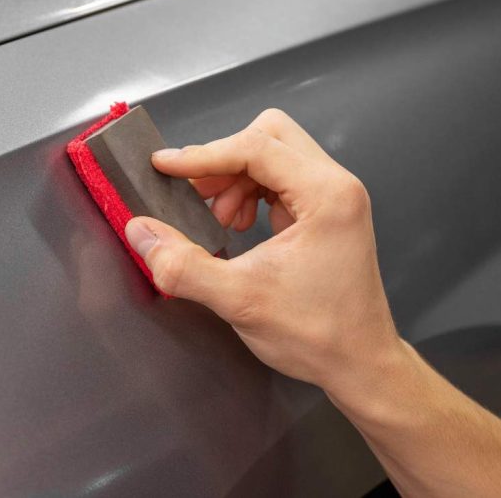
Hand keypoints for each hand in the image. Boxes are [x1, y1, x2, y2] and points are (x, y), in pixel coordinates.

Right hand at [124, 109, 402, 394]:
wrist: (359, 365)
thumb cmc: (319, 335)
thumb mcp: (238, 300)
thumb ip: (182, 265)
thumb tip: (140, 232)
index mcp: (327, 196)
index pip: (255, 147)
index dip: (202, 155)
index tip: (164, 166)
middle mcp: (337, 186)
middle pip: (268, 136)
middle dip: (223, 160)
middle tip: (196, 194)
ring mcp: (334, 197)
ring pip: (272, 153)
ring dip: (234, 178)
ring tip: (218, 220)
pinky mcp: (326, 211)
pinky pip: (279, 178)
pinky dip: (249, 192)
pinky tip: (236, 225)